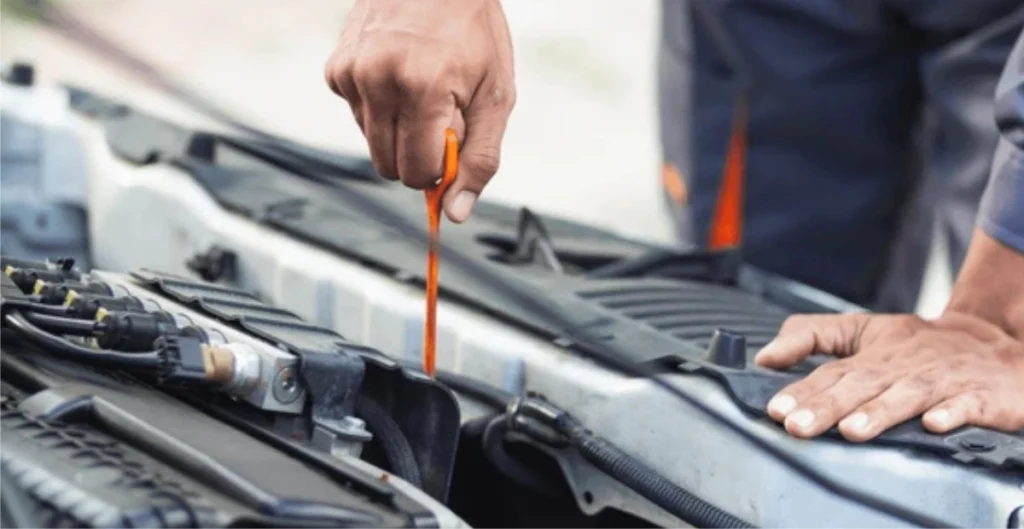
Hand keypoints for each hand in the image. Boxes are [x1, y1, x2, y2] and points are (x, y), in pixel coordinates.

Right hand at [325, 0, 515, 222]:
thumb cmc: (472, 31)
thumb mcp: (495, 95)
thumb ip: (479, 158)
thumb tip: (456, 213)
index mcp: (422, 87)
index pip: (418, 170)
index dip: (440, 170)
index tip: (454, 148)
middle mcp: (378, 79)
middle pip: (388, 166)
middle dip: (417, 156)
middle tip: (442, 119)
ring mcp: (352, 73)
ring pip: (372, 143)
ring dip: (399, 131)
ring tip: (422, 91)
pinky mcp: (336, 69)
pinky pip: (358, 116)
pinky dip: (380, 108)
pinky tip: (398, 77)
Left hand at [753, 312, 1023, 441]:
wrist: (995, 339)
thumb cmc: (920, 343)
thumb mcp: (865, 330)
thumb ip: (811, 336)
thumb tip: (765, 356)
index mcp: (874, 352)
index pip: (831, 371)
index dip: (802, 390)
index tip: (776, 409)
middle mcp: (903, 365)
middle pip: (860, 385)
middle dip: (827, 405)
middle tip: (797, 425)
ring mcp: (941, 379)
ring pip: (907, 395)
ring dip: (879, 412)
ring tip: (851, 430)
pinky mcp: (980, 395)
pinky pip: (965, 404)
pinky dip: (951, 413)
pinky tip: (933, 425)